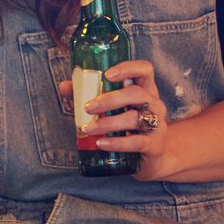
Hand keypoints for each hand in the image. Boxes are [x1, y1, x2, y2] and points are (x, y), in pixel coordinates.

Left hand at [70, 59, 174, 179]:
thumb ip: (89, 96)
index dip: (128, 68)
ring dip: (108, 123)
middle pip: (137, 93)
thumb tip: (65, 86)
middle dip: (110, 99)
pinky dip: (117, 143)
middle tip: (88, 107)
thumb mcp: (112, 109)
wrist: (153, 155)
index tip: (107, 74)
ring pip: (135, 118)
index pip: (144, 70)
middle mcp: (154, 103)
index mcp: (145, 89)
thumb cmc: (129, 126)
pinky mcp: (154, 145)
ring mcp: (157, 124)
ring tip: (88, 128)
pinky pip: (137, 142)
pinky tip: (101, 143)